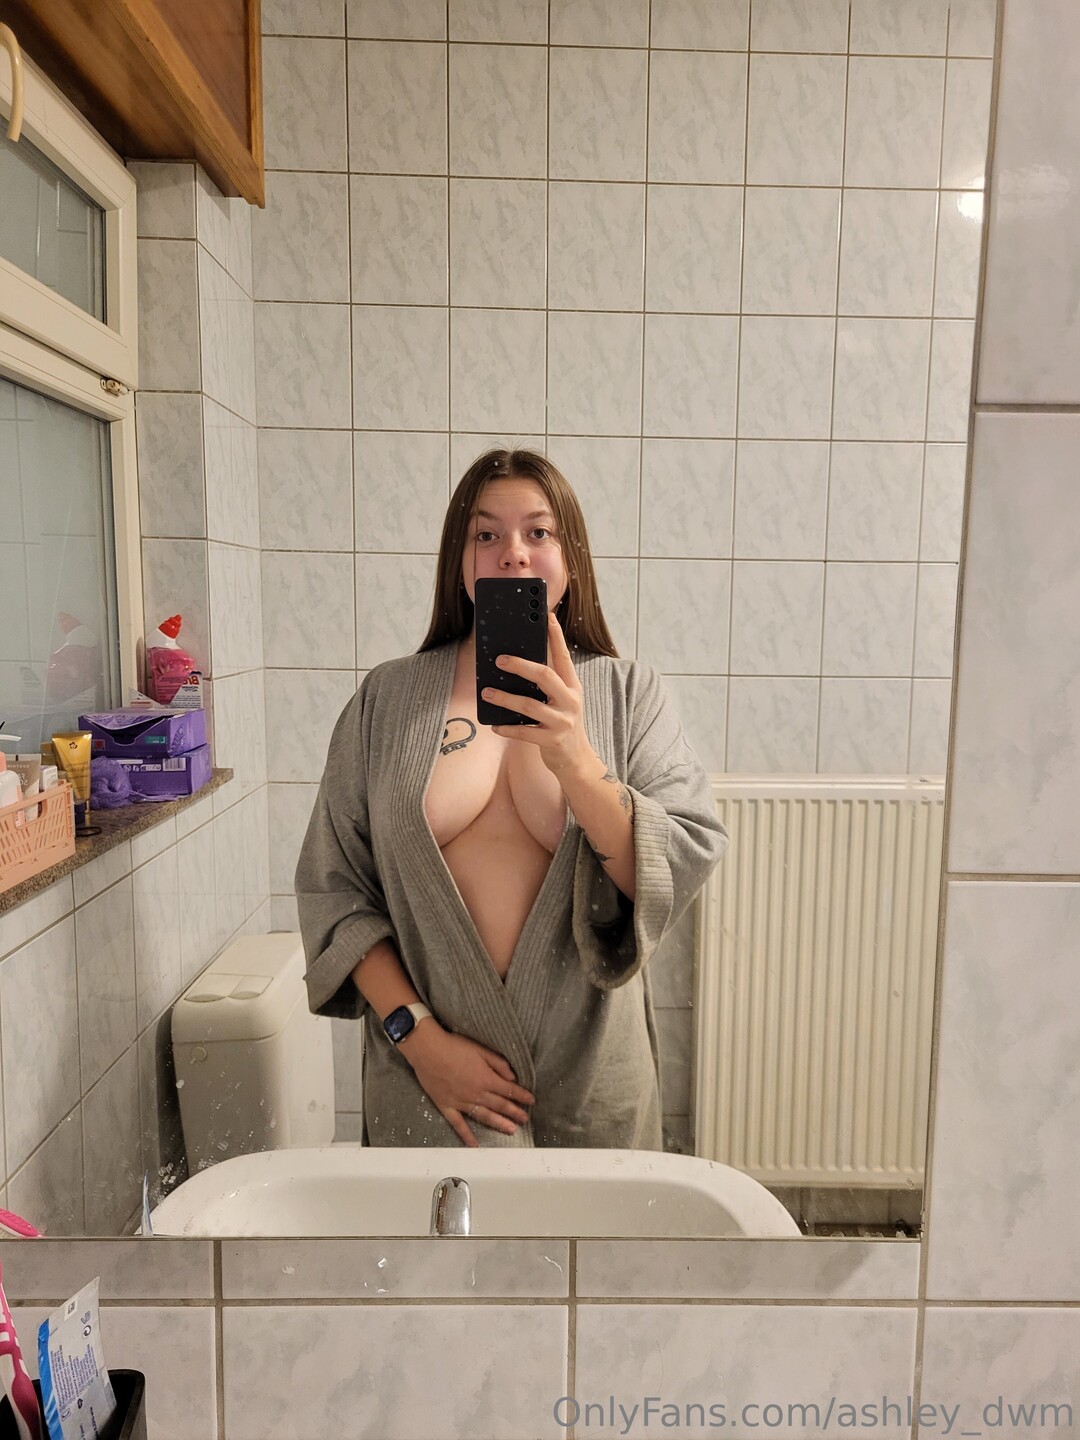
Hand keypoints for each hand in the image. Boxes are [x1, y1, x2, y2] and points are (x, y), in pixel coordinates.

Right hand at [398, 1024, 535, 1147]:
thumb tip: (512, 1077)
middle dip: (514, 1112)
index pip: (509, 1090)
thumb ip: (498, 1063)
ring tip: (511, 1130)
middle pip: (500, 1105)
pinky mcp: (447, 1106)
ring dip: (499, 1124)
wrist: (428, 1050)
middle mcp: (476, 1093)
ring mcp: (462, 1102)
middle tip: (525, 1120)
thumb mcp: (480, 1049)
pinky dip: (466, 1135)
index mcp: (486, 1078)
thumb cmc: (454, 1046)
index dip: (522, 1095)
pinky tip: (474, 1145)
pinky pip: (458, 1124)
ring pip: (484, 1116)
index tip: (531, 1101)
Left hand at [483, 612, 594, 775]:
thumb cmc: (562, 724)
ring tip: (486, 692)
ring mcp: (562, 721)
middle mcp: (570, 701)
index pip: (563, 657)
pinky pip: (524, 732)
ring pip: (529, 705)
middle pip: (545, 676)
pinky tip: (494, 725)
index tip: (546, 616)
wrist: (577, 760)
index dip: (556, 636)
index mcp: (572, 687)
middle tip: (499, 660)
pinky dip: (507, 728)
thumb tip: (516, 664)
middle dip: (520, 665)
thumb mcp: (562, 700)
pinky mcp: (552, 741)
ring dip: (505, 698)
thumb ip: (547, 684)